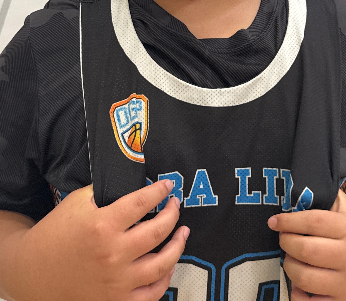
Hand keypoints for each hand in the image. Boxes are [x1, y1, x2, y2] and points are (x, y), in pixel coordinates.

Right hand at [8, 180, 188, 300]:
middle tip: (175, 205)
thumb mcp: (77, 201)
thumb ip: (105, 191)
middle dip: (173, 213)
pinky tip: (169, 263)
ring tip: (183, 231)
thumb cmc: (57, 232)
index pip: (142, 202)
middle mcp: (113, 253)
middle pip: (158, 230)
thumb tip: (133, 183)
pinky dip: (165, 278)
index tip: (168, 186)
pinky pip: (152, 293)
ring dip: (178, 244)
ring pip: (162, 263)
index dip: (159, 191)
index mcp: (103, 225)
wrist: (35, 272)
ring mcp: (117, 280)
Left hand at [268, 190, 345, 300]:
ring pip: (305, 277)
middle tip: (282, 238)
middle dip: (286, 242)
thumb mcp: (340, 205)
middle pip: (306, 250)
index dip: (289, 221)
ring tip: (289, 257)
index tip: (274, 221)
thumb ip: (320, 196)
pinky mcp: (343, 300)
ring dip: (289, 266)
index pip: (313, 222)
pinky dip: (297, 293)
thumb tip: (290, 193)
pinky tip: (297, 282)